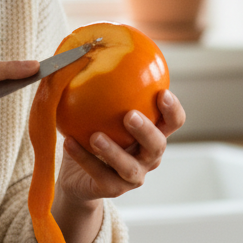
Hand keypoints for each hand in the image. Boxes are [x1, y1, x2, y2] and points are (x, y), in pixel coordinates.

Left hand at [51, 90, 185, 242]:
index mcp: (151, 134)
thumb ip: (101, 92)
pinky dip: (83, 158)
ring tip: (96, 136)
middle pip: (157, 146)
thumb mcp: (100, 114)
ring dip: (113, 151)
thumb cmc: (93, 136)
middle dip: (146, 131)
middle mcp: (147, 156)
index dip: (173, 110)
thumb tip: (84, 53)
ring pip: (129, 166)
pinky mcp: (113, 189)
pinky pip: (99, 174)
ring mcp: (132, 176)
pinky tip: (69, 143)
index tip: (162, 93)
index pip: (173, 122)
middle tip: (130, 115)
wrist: (79, 177)